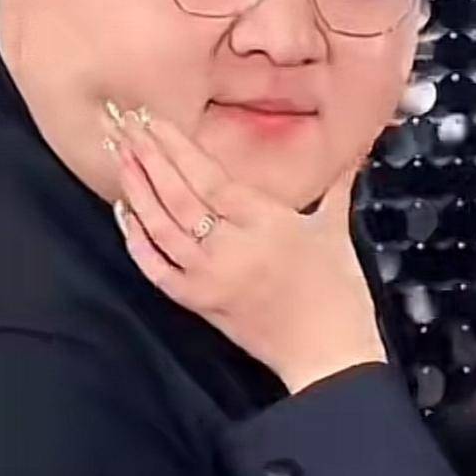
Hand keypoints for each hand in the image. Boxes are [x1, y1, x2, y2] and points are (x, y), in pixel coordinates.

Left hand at [107, 109, 385, 391]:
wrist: (329, 354)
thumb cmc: (339, 292)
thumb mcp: (335, 230)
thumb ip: (336, 184)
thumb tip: (355, 150)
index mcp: (268, 222)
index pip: (210, 178)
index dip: (178, 148)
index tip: (154, 122)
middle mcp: (233, 246)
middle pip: (179, 196)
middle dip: (149, 158)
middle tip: (125, 126)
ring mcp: (210, 277)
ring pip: (162, 227)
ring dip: (137, 190)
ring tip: (120, 158)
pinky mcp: (199, 303)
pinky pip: (157, 269)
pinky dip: (137, 241)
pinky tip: (125, 215)